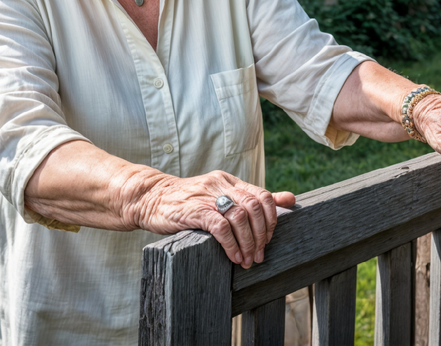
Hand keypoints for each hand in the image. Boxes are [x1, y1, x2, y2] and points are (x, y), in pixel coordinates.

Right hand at [131, 170, 296, 267]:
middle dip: (262, 235)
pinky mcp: (194, 210)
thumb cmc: (187, 202)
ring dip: (248, 243)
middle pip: (255, 207)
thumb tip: (290, 199)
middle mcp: (221, 185)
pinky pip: (221, 227)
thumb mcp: (220, 196)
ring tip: (247, 260)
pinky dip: (231, 244)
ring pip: (240, 217)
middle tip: (259, 255)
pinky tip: (233, 256)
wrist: (150, 198)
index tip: (268, 239)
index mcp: (230, 181)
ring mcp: (207, 197)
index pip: (262, 196)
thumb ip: (252, 198)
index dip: (271, 220)